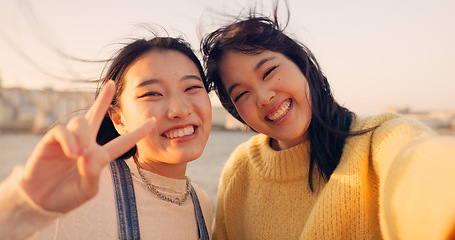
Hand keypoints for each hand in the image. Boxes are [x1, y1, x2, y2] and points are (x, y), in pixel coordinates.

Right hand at [19, 81, 154, 212]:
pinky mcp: (49, 142)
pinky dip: (68, 140)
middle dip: (103, 99)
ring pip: (80, 122)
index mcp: (99, 156)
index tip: (153, 121)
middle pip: (95, 115)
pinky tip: (72, 153)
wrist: (42, 202)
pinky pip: (61, 131)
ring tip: (79, 155)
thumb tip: (88, 155)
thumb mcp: (86, 190)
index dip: (137, 132)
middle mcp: (85, 143)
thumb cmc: (67, 196)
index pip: (122, 142)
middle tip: (112, 84)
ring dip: (83, 136)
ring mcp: (67, 141)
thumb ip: (92, 174)